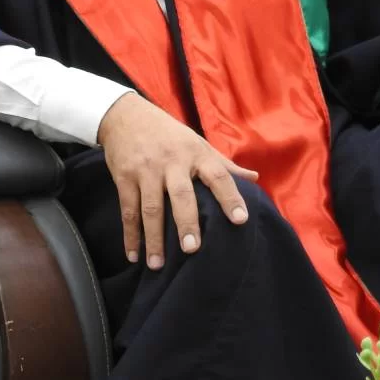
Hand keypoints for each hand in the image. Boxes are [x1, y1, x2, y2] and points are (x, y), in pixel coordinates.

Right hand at [96, 93, 256, 269]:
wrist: (124, 115)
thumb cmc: (168, 133)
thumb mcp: (197, 142)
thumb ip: (224, 163)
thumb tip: (255, 179)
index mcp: (195, 153)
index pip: (218, 175)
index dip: (230, 196)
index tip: (240, 219)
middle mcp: (171, 162)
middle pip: (180, 195)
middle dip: (186, 222)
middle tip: (191, 249)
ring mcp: (145, 170)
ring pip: (150, 208)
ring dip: (153, 238)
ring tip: (157, 265)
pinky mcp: (124, 177)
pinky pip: (128, 209)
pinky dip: (130, 234)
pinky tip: (133, 254)